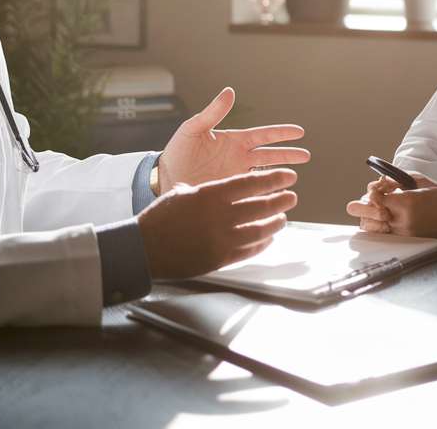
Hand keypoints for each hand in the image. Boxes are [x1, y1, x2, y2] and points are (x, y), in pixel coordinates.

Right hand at [138, 168, 297, 279]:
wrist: (145, 248)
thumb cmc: (160, 218)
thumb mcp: (183, 193)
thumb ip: (207, 190)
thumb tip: (224, 187)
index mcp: (211, 194)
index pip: (252, 183)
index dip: (274, 179)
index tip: (288, 177)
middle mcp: (220, 216)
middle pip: (263, 206)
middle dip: (281, 200)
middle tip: (291, 197)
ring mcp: (222, 240)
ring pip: (261, 230)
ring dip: (276, 223)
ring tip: (283, 217)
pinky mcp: (221, 259)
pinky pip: (250, 250)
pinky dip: (262, 243)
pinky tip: (268, 238)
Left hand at [159, 88, 308, 188]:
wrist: (164, 177)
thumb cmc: (178, 151)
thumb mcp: (193, 129)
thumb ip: (212, 113)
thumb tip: (229, 92)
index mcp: (234, 141)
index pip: (263, 136)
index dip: (281, 134)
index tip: (300, 132)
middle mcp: (239, 159)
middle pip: (271, 155)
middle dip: (289, 155)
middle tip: (306, 156)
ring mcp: (237, 177)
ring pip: (265, 175)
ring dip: (279, 177)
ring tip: (293, 181)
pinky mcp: (231, 193)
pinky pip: (253, 194)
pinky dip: (266, 196)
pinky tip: (276, 200)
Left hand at [345, 172, 436, 243]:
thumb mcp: (421, 182)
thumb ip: (398, 182)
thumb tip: (379, 183)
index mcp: (407, 202)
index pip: (376, 198)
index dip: (370, 193)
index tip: (373, 189)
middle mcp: (403, 219)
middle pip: (370, 217)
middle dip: (360, 209)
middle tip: (354, 205)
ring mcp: (405, 232)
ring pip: (375, 228)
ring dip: (368, 219)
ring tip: (368, 211)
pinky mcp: (407, 239)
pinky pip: (385, 233)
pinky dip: (379, 226)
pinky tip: (379, 219)